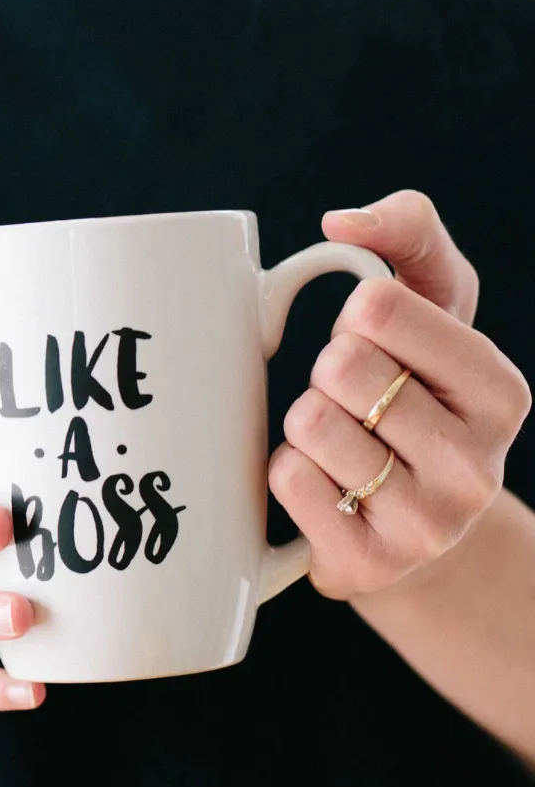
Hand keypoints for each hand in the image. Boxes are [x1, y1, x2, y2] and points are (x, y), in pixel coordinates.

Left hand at [269, 190, 530, 597]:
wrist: (416, 529)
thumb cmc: (416, 397)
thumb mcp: (434, 308)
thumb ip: (409, 235)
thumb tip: (342, 221)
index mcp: (501, 392)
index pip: (379, 308)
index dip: (355, 318)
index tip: (375, 345)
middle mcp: (476, 464)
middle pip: (340, 367)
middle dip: (328, 373)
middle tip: (354, 401)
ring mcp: (425, 525)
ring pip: (308, 424)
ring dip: (305, 424)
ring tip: (341, 445)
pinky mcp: (367, 564)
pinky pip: (286, 480)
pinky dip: (286, 470)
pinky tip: (324, 487)